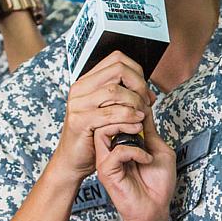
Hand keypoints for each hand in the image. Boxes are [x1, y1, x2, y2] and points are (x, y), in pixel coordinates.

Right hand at [53, 51, 154, 180]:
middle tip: (146, 103)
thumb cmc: (93, 137)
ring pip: (115, 90)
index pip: (117, 59)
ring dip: (135, 102)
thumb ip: (125, 99)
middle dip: (139, 85)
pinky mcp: (80, 121)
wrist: (72, 161)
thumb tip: (148, 93)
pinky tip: (136, 125)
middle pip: (118, 70)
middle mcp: (80, 89)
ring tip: (142, 115)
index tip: (144, 90)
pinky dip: (128, 117)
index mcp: (87, 82)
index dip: (136, 71)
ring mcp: (78, 104)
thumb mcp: (109, 112)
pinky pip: (110, 113)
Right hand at [94, 103, 174, 220]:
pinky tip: (146, 159)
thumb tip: (145, 106)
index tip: (146, 103)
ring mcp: (106, 159)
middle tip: (142, 117)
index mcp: (121, 141)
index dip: (128, 103)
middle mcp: (110, 148)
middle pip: (104, 116)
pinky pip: (115, 152)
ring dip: (125, 127)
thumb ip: (149, 129)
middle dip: (124, 110)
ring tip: (142, 134)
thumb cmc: (158, 182)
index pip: (114, 113)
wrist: (156, 208)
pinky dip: (134, 151)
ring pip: (103, 129)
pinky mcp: (107, 171)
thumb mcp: (158, 148)